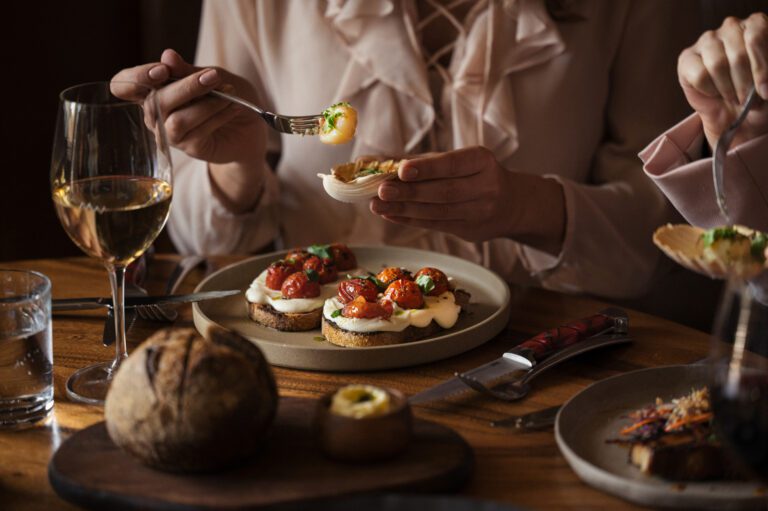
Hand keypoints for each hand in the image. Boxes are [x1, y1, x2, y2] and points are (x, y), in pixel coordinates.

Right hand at [112, 49, 264, 164]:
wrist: (250, 125)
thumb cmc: (226, 95)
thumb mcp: (210, 75)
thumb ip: (187, 70)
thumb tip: (167, 55)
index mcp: (153, 90)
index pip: (123, 85)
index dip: (136, 77)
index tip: (161, 70)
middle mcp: (155, 114)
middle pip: (155, 101)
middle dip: (185, 86)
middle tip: (213, 76)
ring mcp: (170, 134)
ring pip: (176, 120)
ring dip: (205, 104)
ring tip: (228, 93)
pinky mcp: (190, 148)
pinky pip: (198, 132)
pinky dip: (218, 116)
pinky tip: (233, 107)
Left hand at [369, 146, 565, 254]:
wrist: (512, 204)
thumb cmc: (474, 175)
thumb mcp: (458, 161)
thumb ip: (421, 162)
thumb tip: (376, 162)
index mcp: (482, 161)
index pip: (452, 165)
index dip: (427, 168)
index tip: (401, 170)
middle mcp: (486, 186)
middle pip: (443, 192)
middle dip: (409, 192)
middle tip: (381, 191)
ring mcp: (480, 212)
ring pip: (437, 212)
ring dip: (404, 209)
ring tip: (378, 205)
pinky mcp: (470, 231)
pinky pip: (436, 225)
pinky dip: (411, 220)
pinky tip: (391, 215)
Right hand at [678, 13, 767, 148]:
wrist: (733, 112)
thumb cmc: (755, 93)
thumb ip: (767, 75)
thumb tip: (764, 85)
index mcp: (756, 24)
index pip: (757, 38)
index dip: (761, 68)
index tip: (765, 91)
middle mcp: (731, 26)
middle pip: (738, 55)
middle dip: (744, 84)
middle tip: (746, 100)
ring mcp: (707, 40)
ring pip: (717, 65)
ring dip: (727, 89)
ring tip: (732, 96)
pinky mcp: (687, 58)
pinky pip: (699, 76)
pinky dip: (709, 90)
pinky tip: (714, 91)